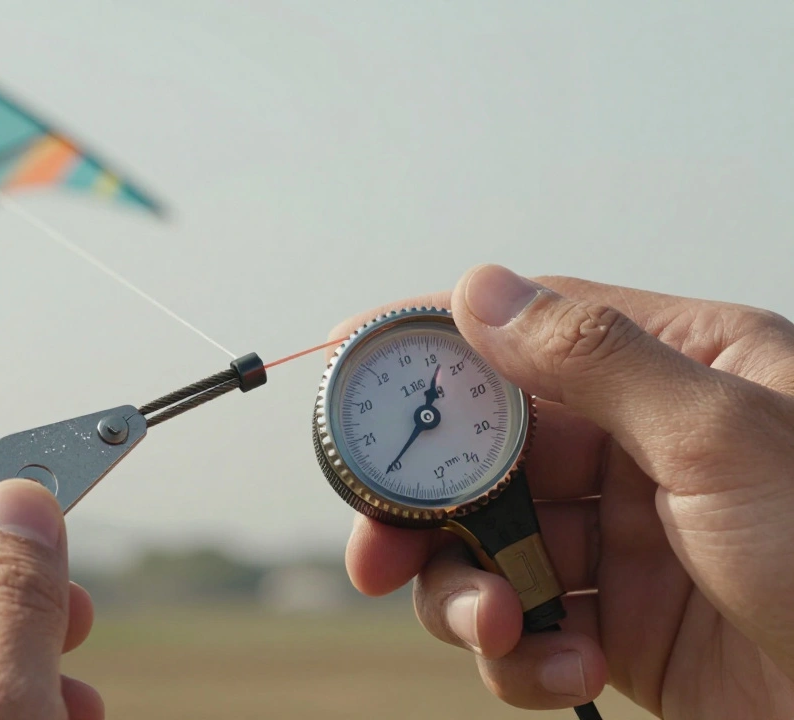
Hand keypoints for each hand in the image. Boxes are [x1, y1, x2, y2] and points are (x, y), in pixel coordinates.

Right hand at [330, 264, 793, 718]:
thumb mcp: (724, 439)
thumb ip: (595, 360)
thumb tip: (479, 291)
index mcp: (678, 371)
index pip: (526, 332)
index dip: (432, 345)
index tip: (349, 361)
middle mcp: (641, 449)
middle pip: (483, 454)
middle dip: (423, 508)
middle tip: (374, 551)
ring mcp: (624, 541)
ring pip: (489, 548)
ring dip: (468, 596)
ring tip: (498, 630)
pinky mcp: (619, 627)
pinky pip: (525, 627)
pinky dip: (519, 656)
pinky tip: (564, 672)